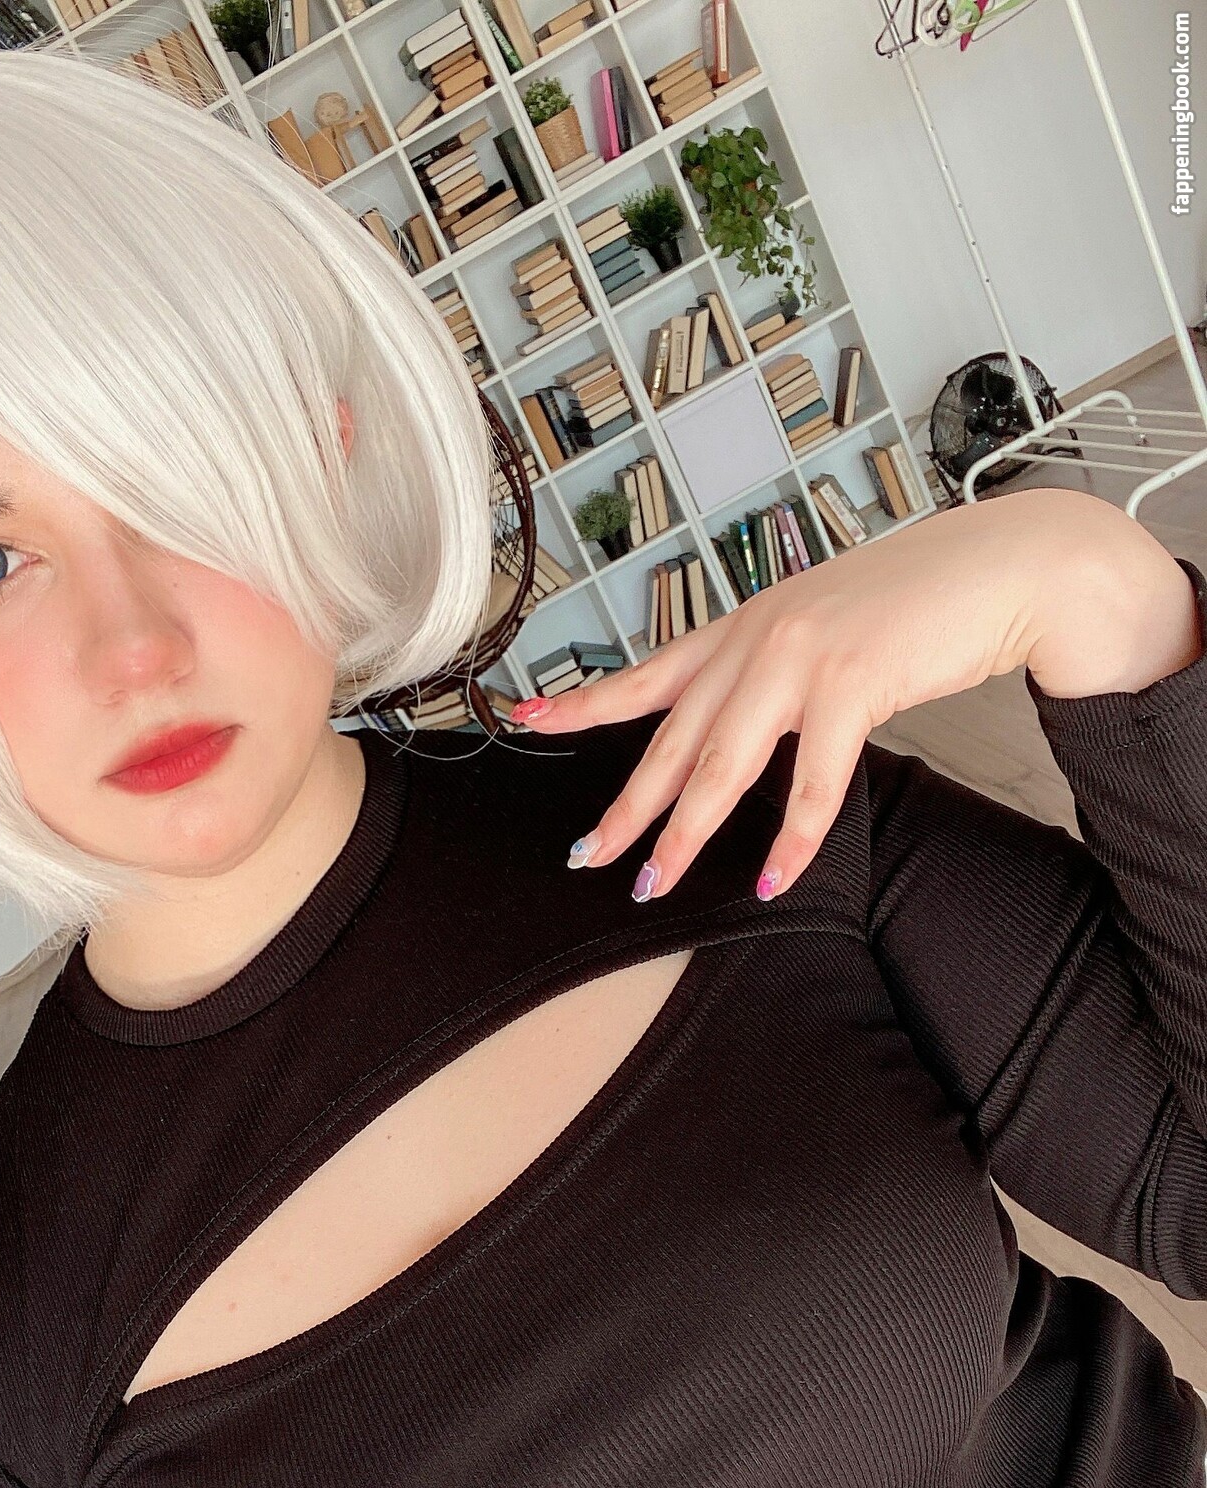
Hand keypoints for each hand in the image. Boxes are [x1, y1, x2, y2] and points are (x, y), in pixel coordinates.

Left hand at [508, 489, 1199, 902]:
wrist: (997, 566)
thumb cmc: (914, 601)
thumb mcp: (818, 625)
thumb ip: (768, 672)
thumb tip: (735, 727)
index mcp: (740, 628)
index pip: (644, 675)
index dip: (583, 703)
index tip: (528, 719)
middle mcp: (754, 641)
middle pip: (671, 742)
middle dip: (626, 807)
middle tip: (588, 855)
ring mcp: (798, 660)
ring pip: (722, 768)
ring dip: (686, 834)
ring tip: (655, 883)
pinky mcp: (850, 683)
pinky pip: (811, 783)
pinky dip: (792, 838)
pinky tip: (773, 877)